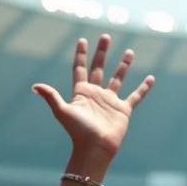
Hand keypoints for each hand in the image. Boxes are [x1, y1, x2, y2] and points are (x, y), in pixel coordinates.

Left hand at [33, 35, 153, 158]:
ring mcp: (110, 101)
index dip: (80, 55)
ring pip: (117, 78)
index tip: (82, 40)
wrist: (94, 148)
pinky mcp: (123, 110)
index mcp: (81, 93)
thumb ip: (51, 97)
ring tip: (129, 51)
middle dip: (102, 53)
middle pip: (99, 68)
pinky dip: (143, 88)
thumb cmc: (78, 131)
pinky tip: (150, 78)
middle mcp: (96, 95)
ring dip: (123, 65)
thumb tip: (35, 86)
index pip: (80, 69)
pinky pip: (135, 96)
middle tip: (105, 37)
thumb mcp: (63, 111)